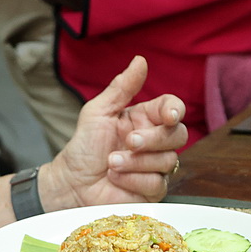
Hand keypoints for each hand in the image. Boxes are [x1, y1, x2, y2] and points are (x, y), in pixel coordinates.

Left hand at [40, 55, 186, 208]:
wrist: (72, 183)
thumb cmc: (84, 147)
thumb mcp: (98, 112)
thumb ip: (122, 87)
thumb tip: (140, 60)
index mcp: (144, 119)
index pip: (172, 108)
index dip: (175, 110)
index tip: (168, 116)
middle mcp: (155, 142)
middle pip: (178, 135)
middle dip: (153, 139)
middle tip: (129, 142)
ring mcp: (156, 166)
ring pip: (168, 161)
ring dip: (136, 162)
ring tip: (111, 162)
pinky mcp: (153, 190)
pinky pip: (157, 183)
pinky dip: (133, 180)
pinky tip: (116, 178)